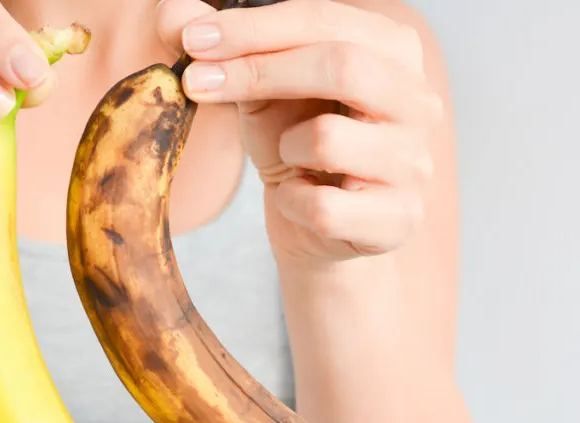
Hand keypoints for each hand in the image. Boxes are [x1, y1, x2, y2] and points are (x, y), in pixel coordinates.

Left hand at [157, 0, 443, 265]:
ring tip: (289, 158)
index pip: (325, 21)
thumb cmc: (296, 150)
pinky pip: (324, 207)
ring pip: (329, 140)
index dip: (254, 28)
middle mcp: (418, 102)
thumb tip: (175, 14)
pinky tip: (298, 199)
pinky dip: (292, 203)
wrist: (321, 229)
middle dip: (260, 71)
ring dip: (285, 149)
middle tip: (196, 82)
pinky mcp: (398, 221)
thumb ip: (229, 54)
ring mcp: (414, 164)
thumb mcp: (262, 94)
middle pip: (343, 65)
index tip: (193, 39)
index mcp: (393, 53)